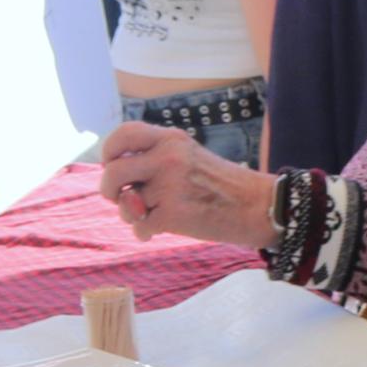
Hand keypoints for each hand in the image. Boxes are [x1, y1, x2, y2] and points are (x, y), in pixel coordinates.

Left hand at [97, 122, 274, 249]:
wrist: (257, 206)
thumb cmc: (222, 186)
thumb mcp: (190, 157)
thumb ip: (156, 162)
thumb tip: (119, 185)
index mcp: (171, 139)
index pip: (124, 134)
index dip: (109, 150)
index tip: (112, 163)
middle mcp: (168, 158)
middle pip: (113, 171)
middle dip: (108, 188)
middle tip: (118, 197)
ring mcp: (170, 186)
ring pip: (126, 203)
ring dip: (131, 215)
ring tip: (148, 216)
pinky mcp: (174, 214)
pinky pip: (140, 226)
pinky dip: (144, 233)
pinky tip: (156, 231)